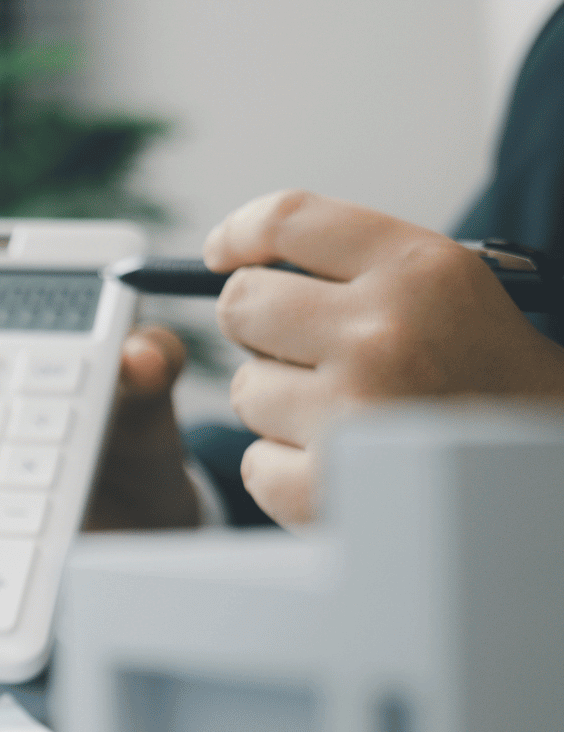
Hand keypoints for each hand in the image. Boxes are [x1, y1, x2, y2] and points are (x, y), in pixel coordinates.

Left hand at [206, 189, 563, 525]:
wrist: (544, 467)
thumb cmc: (488, 377)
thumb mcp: (450, 291)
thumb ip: (356, 268)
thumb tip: (238, 263)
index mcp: (419, 270)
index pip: (288, 221)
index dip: (239, 233)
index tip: (222, 253)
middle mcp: (381, 333)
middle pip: (242, 305)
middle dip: (260, 327)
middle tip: (302, 348)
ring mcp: (351, 414)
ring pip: (247, 389)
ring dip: (282, 405)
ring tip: (351, 414)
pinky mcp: (328, 488)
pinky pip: (256, 462)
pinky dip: (288, 469)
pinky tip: (346, 465)